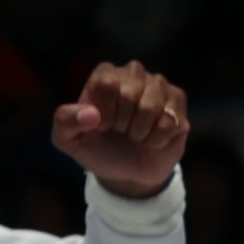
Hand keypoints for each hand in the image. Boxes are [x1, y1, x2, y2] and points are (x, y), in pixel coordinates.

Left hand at [50, 60, 188, 197]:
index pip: (106, 84)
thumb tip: (90, 114)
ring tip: (134, 135)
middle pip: (130, 94)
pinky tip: (152, 140)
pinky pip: (170, 122)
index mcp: (104, 75)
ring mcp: (159, 85)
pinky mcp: (178, 102)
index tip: (101, 125)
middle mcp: (134, 73)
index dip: (103, 112)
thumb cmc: (96, 148)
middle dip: (121, 124)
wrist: (126, 171)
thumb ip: (65, 122)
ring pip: (151, 108)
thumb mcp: (68, 140)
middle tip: (119, 131)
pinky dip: (156, 140)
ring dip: (138, 132)